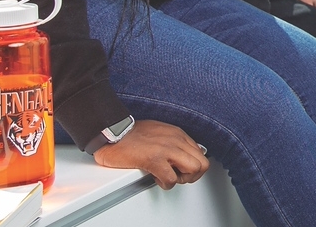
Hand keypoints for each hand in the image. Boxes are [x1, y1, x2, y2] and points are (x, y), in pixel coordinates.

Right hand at [92, 120, 209, 189]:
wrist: (113, 132)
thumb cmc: (131, 135)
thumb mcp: (160, 133)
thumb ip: (174, 142)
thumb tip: (184, 155)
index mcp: (178, 134)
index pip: (201, 154)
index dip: (192, 168)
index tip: (180, 170)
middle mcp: (176, 140)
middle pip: (202, 163)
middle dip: (191, 175)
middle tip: (176, 176)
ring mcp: (167, 149)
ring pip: (194, 170)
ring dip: (181, 179)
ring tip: (167, 177)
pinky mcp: (154, 159)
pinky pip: (171, 179)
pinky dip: (165, 184)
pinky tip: (155, 178)